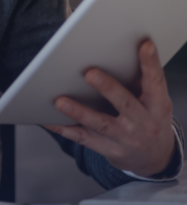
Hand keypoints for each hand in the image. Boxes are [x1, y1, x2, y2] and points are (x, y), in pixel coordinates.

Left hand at [44, 39, 175, 176]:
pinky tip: (47, 120)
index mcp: (157, 105)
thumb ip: (140, 83)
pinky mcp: (108, 149)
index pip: (156, 82)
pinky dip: (63, 128)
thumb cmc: (149, 120)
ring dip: (79, 112)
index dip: (151, 64)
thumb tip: (116, 53)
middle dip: (108, 88)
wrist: (154, 159)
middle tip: (90, 73)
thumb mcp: (155, 103)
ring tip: (60, 101)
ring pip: (100, 124)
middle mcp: (144, 123)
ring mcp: (125, 138)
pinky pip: (82, 138)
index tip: (144, 45)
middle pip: (125, 103)